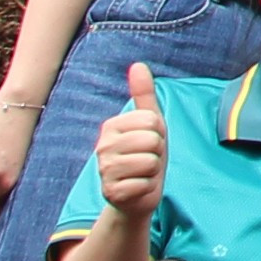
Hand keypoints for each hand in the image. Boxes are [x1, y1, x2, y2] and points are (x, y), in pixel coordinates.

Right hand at [91, 65, 167, 217]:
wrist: (135, 196)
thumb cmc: (144, 155)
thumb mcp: (149, 123)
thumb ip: (143, 95)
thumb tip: (138, 65)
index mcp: (111, 126)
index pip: (153, 121)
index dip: (159, 133)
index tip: (148, 143)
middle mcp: (102, 146)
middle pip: (153, 141)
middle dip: (157, 152)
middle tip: (146, 160)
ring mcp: (104, 170)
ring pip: (151, 162)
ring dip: (153, 171)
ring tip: (142, 173)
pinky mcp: (111, 192)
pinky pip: (146, 183)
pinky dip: (148, 188)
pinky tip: (137, 188)